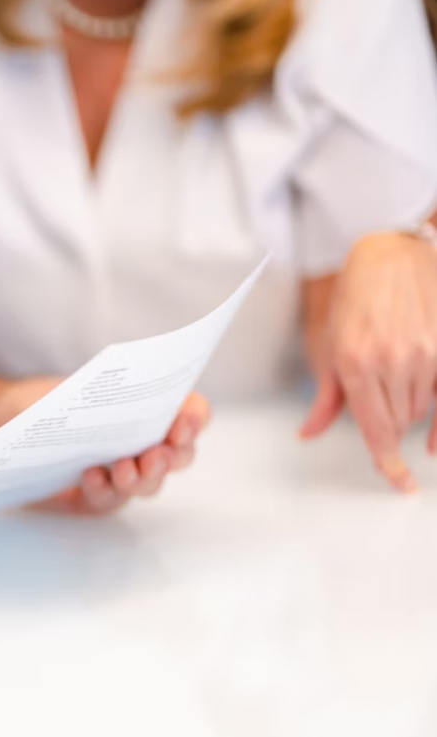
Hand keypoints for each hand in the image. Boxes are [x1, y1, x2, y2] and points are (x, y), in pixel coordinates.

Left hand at [0, 377, 211, 515]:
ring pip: (147, 484)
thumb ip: (97, 391)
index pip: (188, 415)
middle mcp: (142, 444)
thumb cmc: (41, 401)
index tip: (184, 422)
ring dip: (141, 478)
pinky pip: (108, 500)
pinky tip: (90, 477)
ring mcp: (120, 474)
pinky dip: (103, 490)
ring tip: (123, 468)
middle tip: (156, 454)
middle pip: (177, 456)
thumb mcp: (67, 387)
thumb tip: (120, 397)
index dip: (194, 418)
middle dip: (171, 456)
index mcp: (147, 409)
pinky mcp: (94, 498)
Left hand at [301, 231, 436, 492]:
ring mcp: (427, 352)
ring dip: (410, 412)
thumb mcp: (329, 346)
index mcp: (356, 364)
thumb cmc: (356, 297)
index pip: (375, 429)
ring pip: (422, 410)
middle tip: (379, 407)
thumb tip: (310, 433)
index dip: (387, 462)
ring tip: (397, 385)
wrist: (391, 254)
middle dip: (388, 426)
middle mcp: (394, 360)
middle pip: (398, 423)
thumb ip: (325, 397)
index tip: (397, 481)